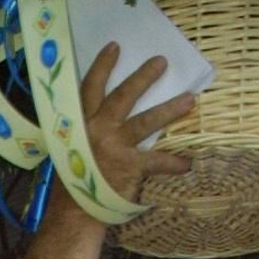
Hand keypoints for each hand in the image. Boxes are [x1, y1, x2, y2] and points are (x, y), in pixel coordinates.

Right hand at [76, 47, 194, 205]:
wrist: (73, 211)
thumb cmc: (72, 178)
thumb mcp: (68, 146)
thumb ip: (83, 128)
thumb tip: (101, 114)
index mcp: (80, 121)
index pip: (90, 87)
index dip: (102, 66)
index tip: (115, 46)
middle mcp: (97, 129)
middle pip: (123, 96)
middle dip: (143, 78)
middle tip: (162, 62)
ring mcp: (114, 147)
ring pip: (145, 122)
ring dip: (169, 110)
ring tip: (190, 100)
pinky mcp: (129, 167)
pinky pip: (156, 162)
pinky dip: (173, 163)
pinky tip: (189, 162)